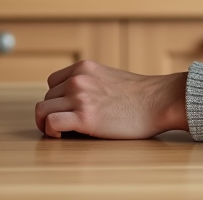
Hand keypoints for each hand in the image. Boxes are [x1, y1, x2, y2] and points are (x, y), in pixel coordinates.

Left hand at [34, 60, 188, 138]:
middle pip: (47, 98)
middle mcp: (78, 79)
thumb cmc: (140, 95)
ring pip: (43, 110)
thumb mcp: (108, 76)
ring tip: (61, 132)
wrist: (159, 100)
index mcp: (83, 68)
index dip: (57, 99)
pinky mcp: (84, 117)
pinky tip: (60, 135)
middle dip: (54, 113)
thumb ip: (90, 82)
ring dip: (47, 123)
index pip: (52, 83)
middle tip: (66, 126)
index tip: (66, 111)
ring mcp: (79, 97)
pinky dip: (50, 130)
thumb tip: (77, 99)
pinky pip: (50, 122)